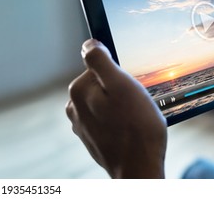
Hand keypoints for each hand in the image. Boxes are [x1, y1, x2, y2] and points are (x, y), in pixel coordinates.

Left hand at [66, 39, 166, 177]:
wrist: (139, 169)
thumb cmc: (136, 128)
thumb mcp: (122, 85)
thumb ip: (100, 61)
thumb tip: (88, 44)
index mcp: (78, 90)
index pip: (100, 66)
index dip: (119, 75)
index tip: (129, 89)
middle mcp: (74, 107)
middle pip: (102, 85)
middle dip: (120, 91)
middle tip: (135, 106)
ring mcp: (82, 126)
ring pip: (106, 104)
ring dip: (121, 108)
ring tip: (134, 121)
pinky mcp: (93, 139)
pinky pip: (108, 121)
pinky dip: (120, 123)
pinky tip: (130, 132)